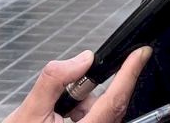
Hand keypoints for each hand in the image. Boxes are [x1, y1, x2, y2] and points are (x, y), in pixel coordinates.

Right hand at [5, 47, 151, 122]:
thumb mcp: (30, 111)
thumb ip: (54, 81)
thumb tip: (81, 60)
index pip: (115, 99)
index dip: (130, 73)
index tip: (140, 54)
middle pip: (108, 105)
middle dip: (89, 92)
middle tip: (65, 95)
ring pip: (101, 111)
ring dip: (83, 105)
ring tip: (54, 115)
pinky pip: (95, 119)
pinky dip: (81, 113)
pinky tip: (59, 119)